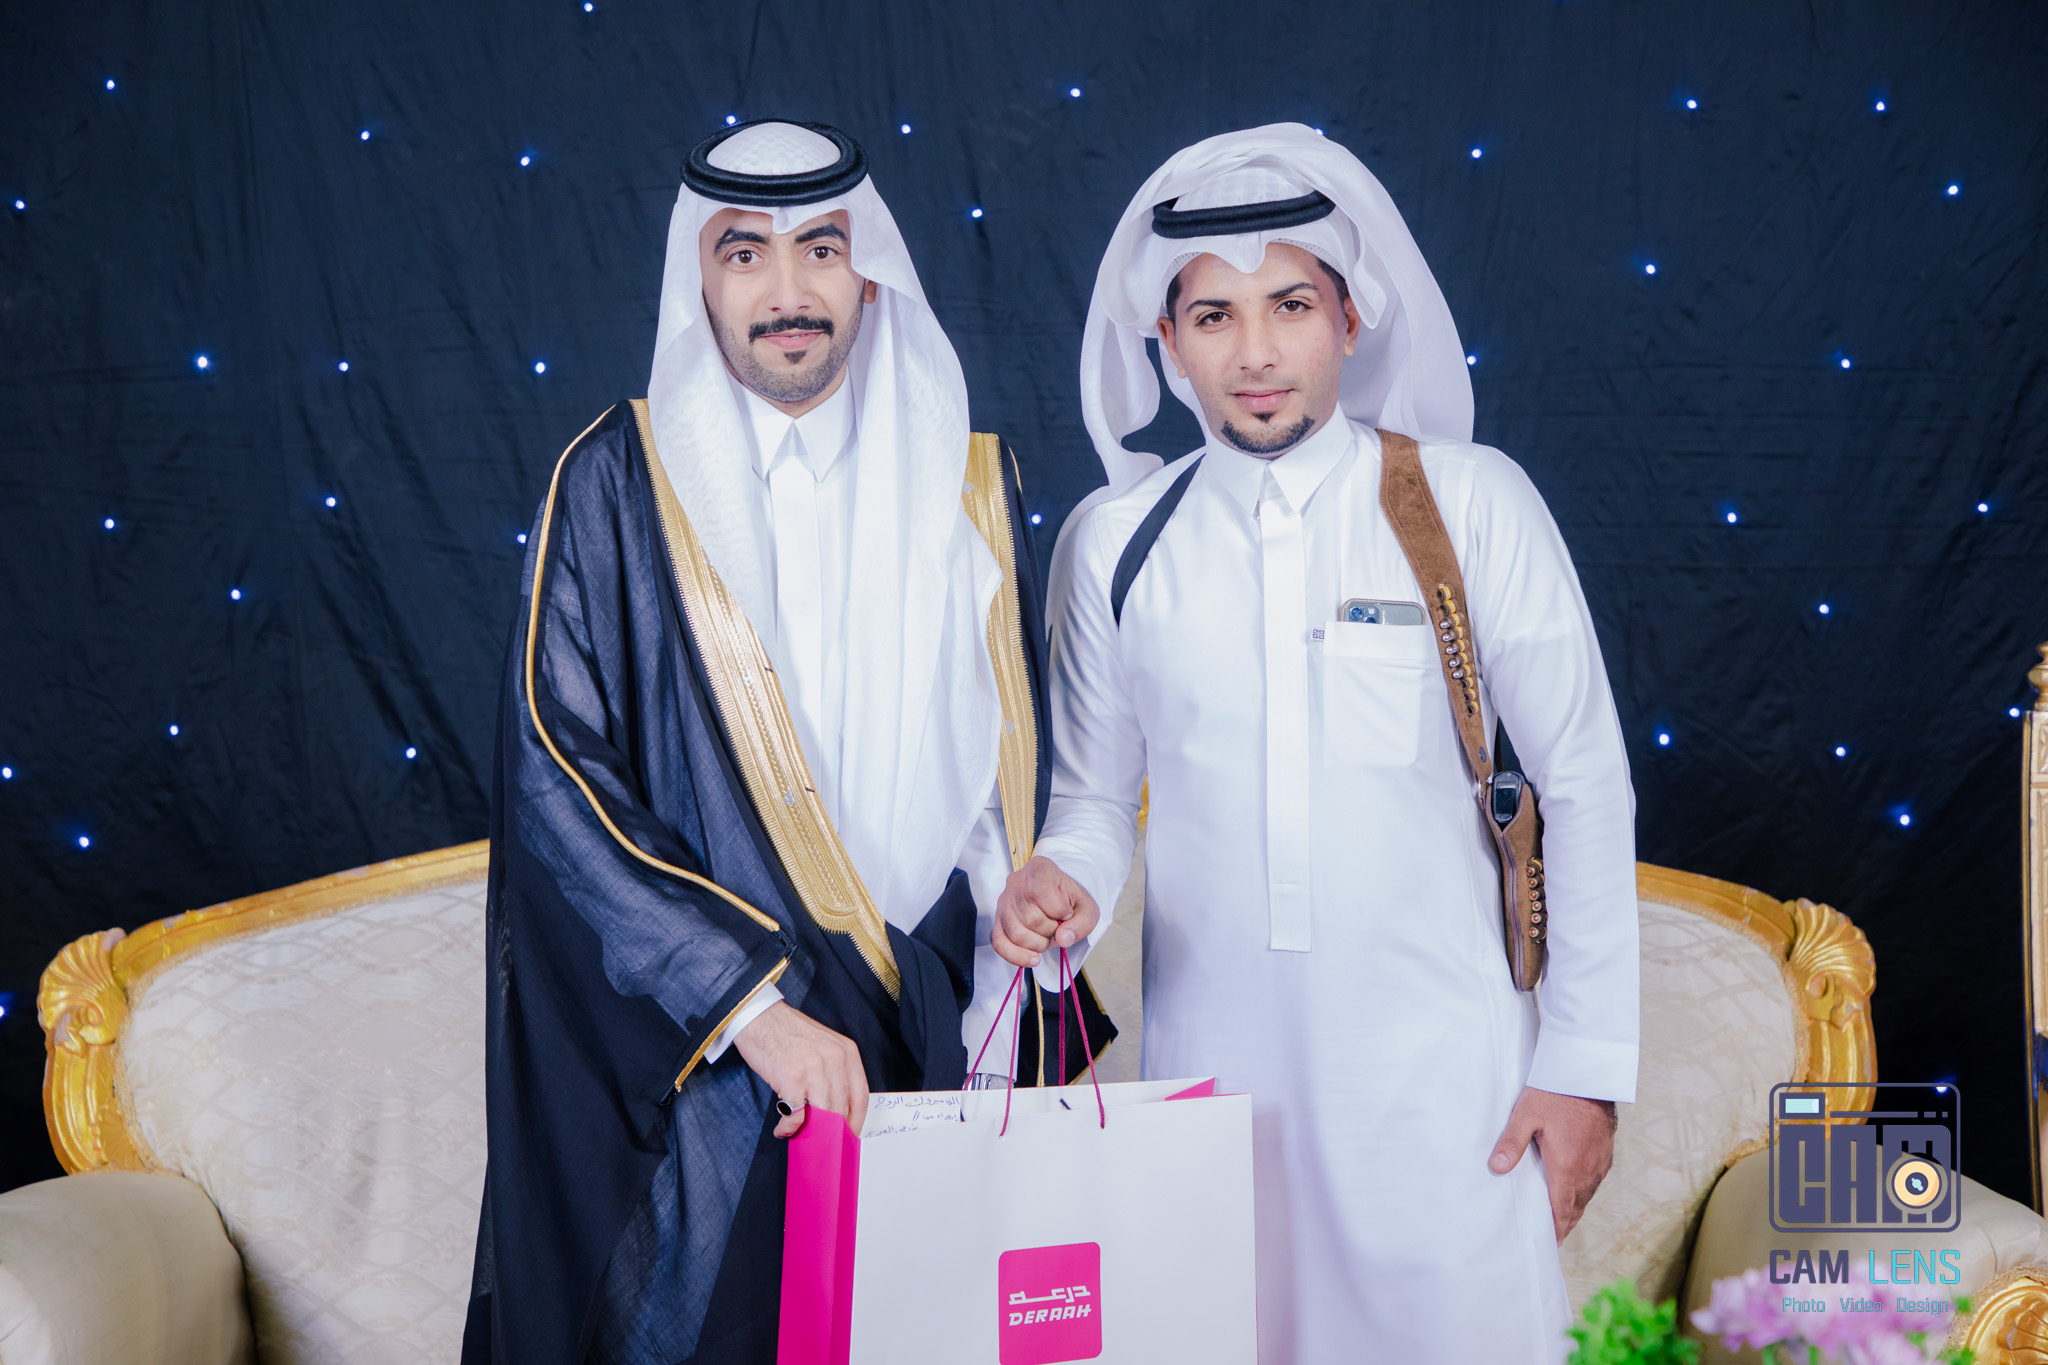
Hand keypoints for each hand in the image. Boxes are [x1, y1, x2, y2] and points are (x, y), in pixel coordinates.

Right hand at [731, 1002, 869, 1138]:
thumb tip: (835, 1109)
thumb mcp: (823, 1045)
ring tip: (797, 1134)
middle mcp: (835, 1060)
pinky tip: (782, 1128)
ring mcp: (814, 1069)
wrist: (758, 1018)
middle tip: (821, 1142)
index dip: (856, 1121)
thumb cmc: (788, 1033)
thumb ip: (834, 1072)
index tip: (848, 1135)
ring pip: (822, 1115)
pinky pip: (796, 1115)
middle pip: (841, 1109)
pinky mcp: (792, 1078)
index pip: (860, 1096)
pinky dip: (789, 1127)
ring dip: (809, 1131)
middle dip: (831, 1131)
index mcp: (847, 1052)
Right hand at [992, 855, 1100, 969]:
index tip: (1067, 912)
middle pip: (1031, 918)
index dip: (1059, 911)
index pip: (1042, 893)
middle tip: (1057, 927)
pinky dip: (1017, 956)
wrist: (1057, 900)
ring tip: (1047, 936)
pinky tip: (1033, 958)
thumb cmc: (1070, 901)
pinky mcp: (998, 920)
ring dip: (1038, 944)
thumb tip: (1063, 938)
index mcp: (1040, 869)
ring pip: (1016, 933)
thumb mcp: (1087, 908)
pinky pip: (1000, 943)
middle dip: (1050, 931)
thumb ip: (1082, 922)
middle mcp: (1016, 881)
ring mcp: (1004, 901)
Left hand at [1488, 1086, 1617, 1242]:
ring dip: (1575, 1209)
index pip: (1561, 1209)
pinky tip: (1577, 1191)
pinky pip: (1596, 1180)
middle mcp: (1587, 1169)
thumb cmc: (1555, 1093)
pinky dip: (1585, 1192)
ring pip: (1587, 1195)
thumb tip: (1496, 1169)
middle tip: (1553, 1238)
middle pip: (1576, 1207)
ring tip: (1563, 1220)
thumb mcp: (1525, 1115)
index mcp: (1566, 1166)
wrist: (1589, 1074)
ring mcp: (1599, 1161)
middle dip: (1564, 1224)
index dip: (1556, 1230)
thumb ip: (1511, 1143)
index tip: (1549, 1245)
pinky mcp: (1606, 1151)